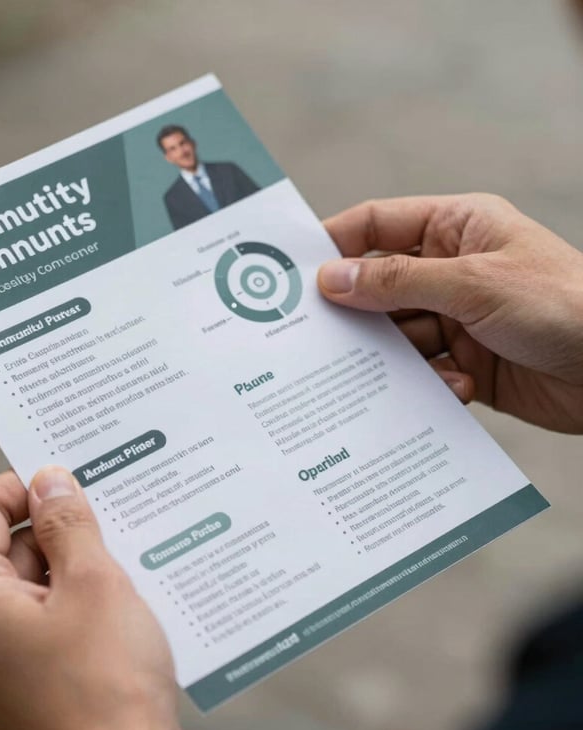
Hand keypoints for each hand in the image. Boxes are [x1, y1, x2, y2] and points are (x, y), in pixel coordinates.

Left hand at [0, 467, 186, 729]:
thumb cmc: (106, 680)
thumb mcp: (93, 581)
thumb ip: (67, 522)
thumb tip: (49, 480)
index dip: (25, 484)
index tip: (73, 481)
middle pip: (6, 545)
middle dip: (58, 527)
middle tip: (113, 520)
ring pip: (30, 582)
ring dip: (73, 564)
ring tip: (125, 562)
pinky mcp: (22, 679)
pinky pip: (42, 617)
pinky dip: (75, 599)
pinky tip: (120, 600)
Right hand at [319, 194, 582, 432]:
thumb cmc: (564, 307)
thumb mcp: (473, 285)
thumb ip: (397, 282)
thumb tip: (331, 279)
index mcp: (456, 229)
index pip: (377, 225)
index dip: (334, 243)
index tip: (294, 270)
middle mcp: (450, 270)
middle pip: (378, 286)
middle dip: (359, 312)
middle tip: (323, 335)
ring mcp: (457, 317)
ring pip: (396, 334)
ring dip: (399, 356)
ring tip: (411, 366)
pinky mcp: (465, 359)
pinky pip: (423, 369)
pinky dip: (431, 380)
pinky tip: (460, 384)